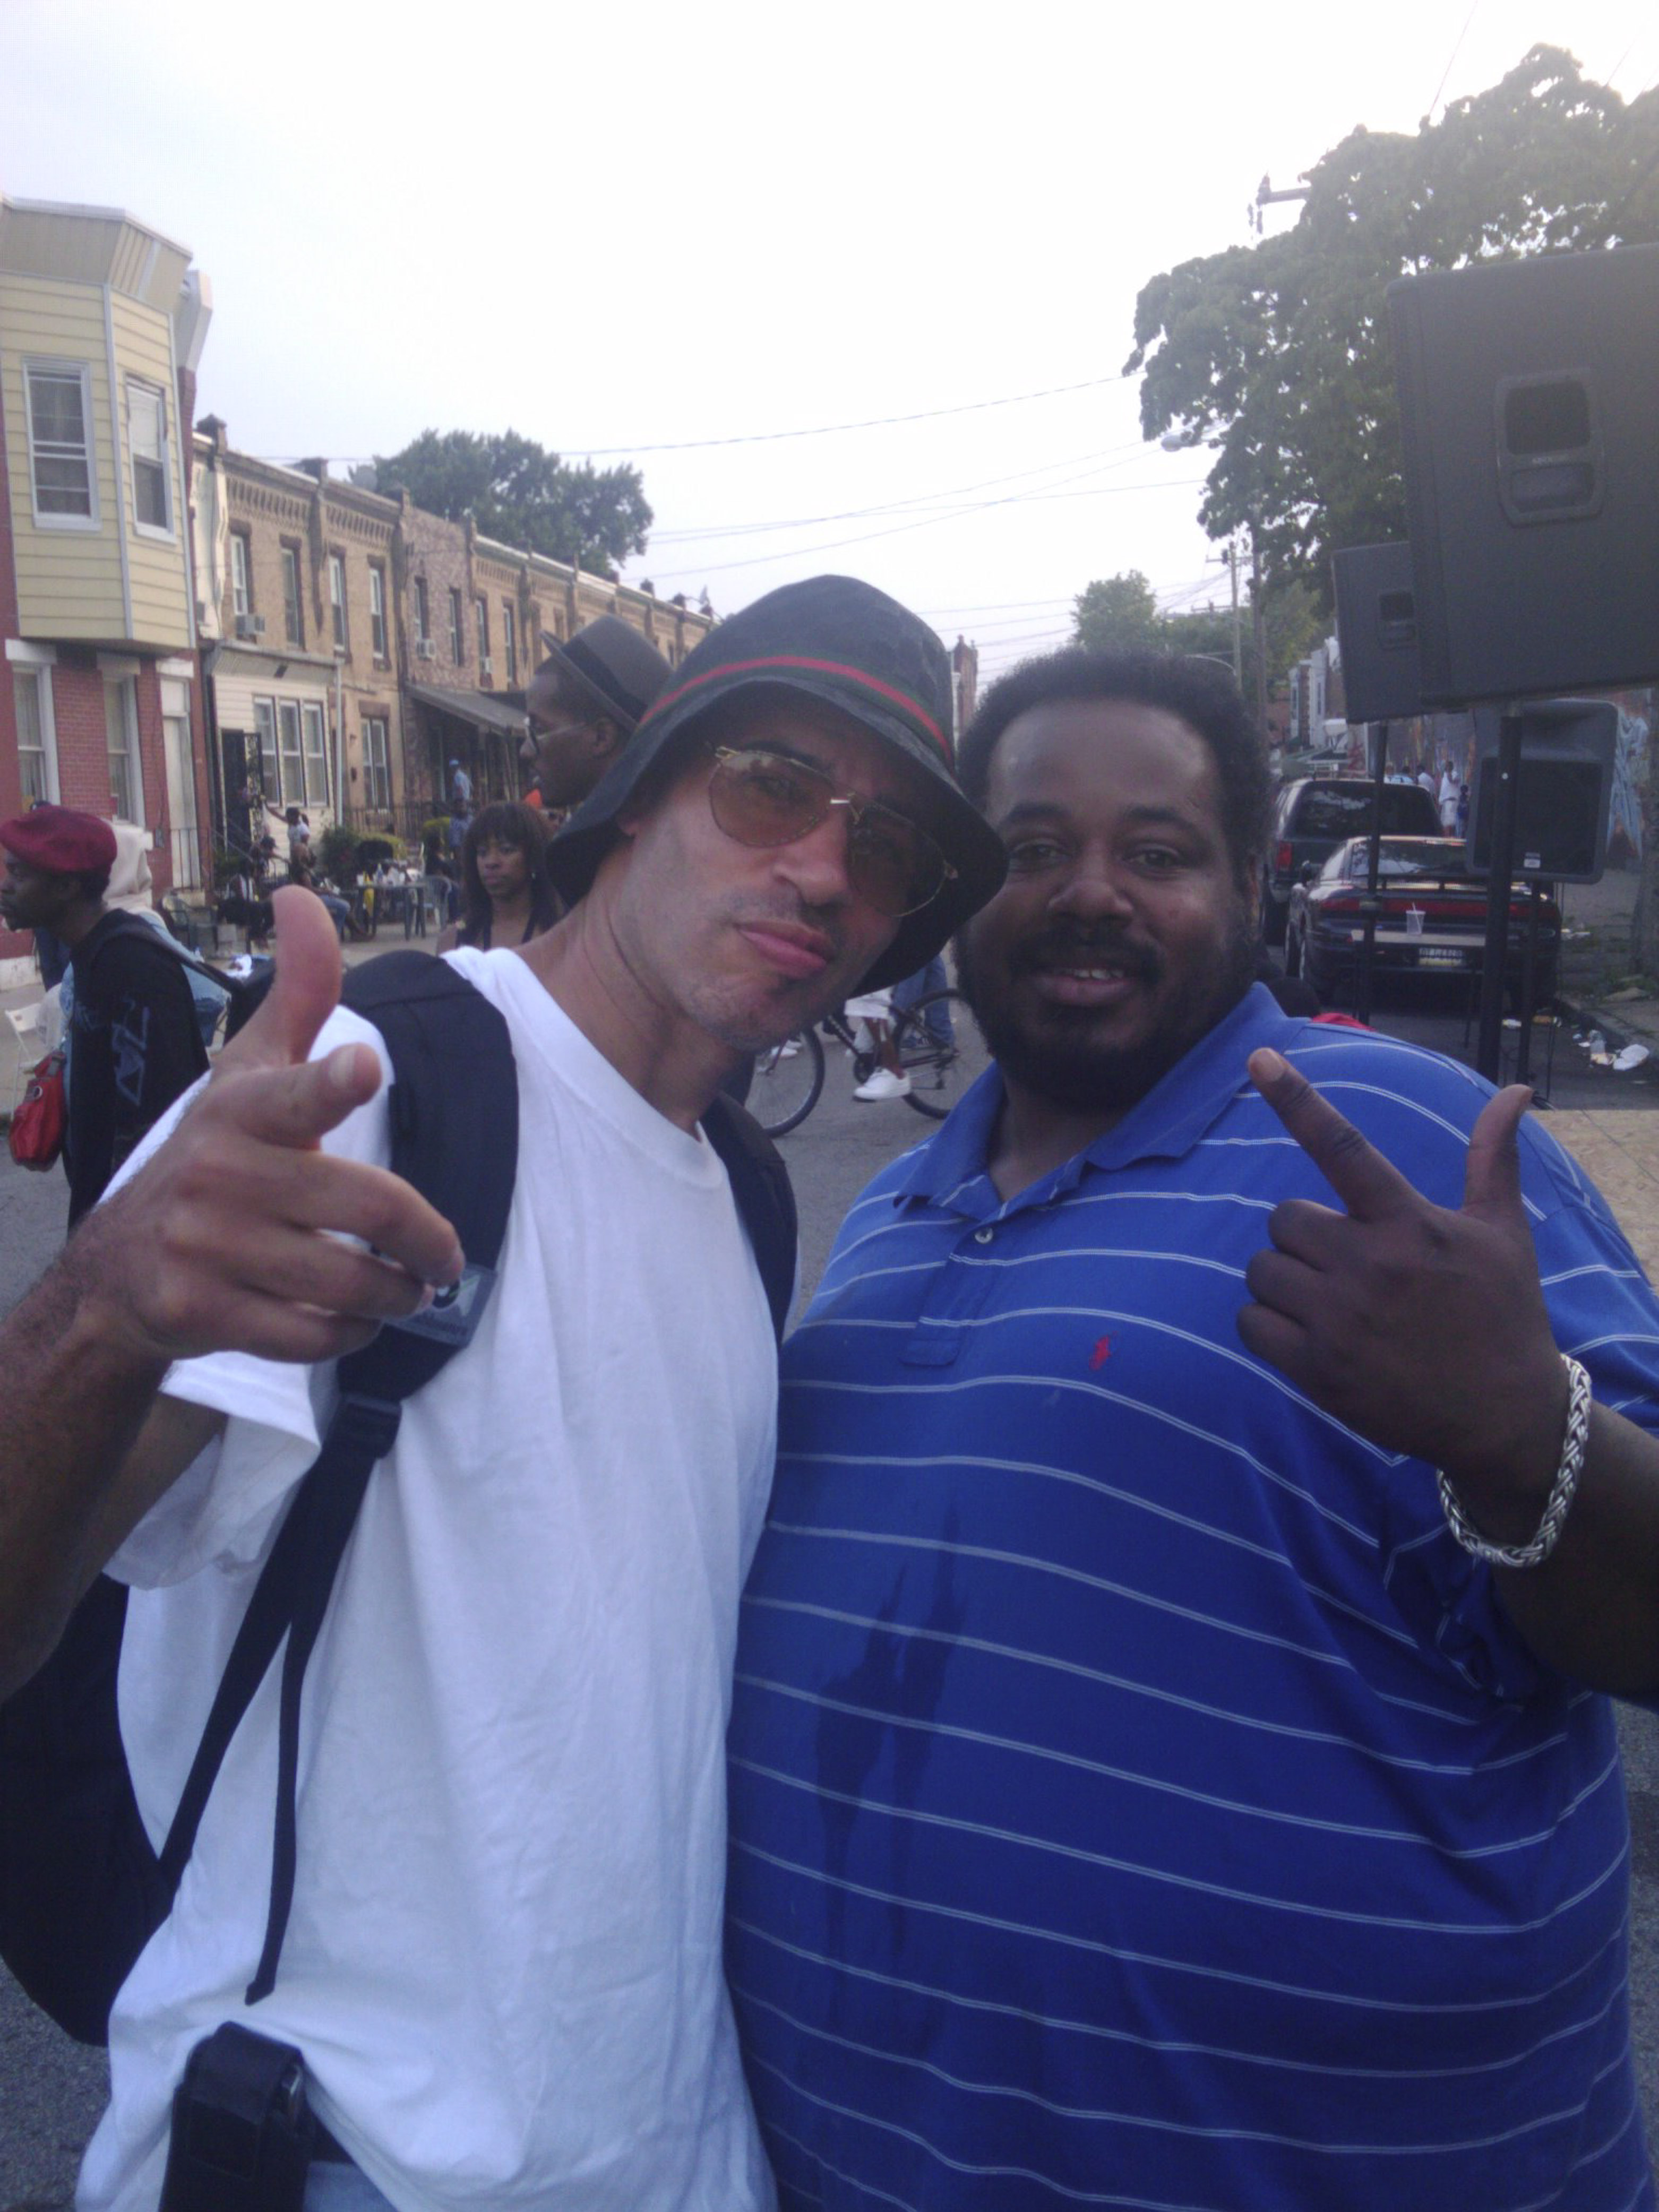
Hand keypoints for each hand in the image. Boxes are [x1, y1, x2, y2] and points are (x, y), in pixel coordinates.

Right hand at [80, 888, 463, 1366]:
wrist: (120, 1268)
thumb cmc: (214, 1155)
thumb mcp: (248, 1071)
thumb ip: (299, 995)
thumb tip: (302, 896)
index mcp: (242, 1109)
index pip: (294, 1092)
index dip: (332, 1081)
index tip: (366, 1068)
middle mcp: (219, 1173)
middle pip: (366, 1207)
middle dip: (427, 1243)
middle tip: (445, 1259)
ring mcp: (205, 1246)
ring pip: (347, 1280)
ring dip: (398, 1294)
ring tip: (410, 1290)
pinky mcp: (201, 1311)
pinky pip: (310, 1334)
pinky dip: (350, 1333)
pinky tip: (356, 1320)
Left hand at [1238, 1048, 1568, 1503]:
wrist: (1504, 1417)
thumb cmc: (1501, 1314)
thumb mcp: (1502, 1233)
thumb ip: (1492, 1159)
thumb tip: (1515, 1092)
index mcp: (1408, 1223)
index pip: (1342, 1148)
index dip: (1295, 1100)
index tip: (1257, 1057)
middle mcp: (1368, 1265)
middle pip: (1283, 1219)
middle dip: (1304, 1236)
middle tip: (1346, 1263)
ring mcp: (1339, 1319)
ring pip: (1262, 1270)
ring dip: (1284, 1279)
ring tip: (1331, 1300)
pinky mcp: (1316, 1369)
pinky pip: (1250, 1322)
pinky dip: (1267, 1324)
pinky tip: (1308, 1334)